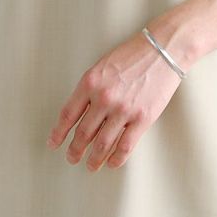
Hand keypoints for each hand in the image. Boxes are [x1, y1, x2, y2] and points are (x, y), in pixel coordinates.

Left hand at [46, 30, 184, 170]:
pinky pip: (125, 146)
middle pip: (83, 133)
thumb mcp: (101, 67)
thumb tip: (79, 114)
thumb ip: (89, 89)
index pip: (68, 114)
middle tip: (72, 158)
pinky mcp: (142, 118)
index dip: (58, 133)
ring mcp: (123, 110)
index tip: (54, 144)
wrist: (163, 50)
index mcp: (89, 83)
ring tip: (90, 166)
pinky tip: (111, 163)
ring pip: (102, 144)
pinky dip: (116, 158)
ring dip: (94, 159)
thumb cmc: (132, 55)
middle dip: (75, 150)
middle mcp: (103, 98)